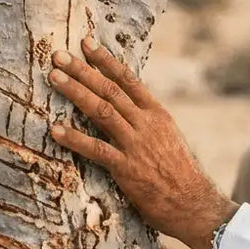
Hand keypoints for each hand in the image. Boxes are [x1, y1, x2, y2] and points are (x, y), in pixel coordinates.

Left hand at [47, 37, 236, 248]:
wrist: (195, 204)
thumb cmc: (181, 176)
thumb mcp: (169, 139)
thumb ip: (148, 124)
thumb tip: (127, 111)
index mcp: (158, 115)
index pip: (129, 80)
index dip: (105, 61)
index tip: (86, 44)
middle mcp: (147, 124)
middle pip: (110, 89)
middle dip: (82, 70)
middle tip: (58, 55)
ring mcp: (137, 145)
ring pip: (102, 110)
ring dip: (75, 91)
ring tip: (54, 77)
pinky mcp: (127, 169)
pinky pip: (96, 149)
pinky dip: (73, 138)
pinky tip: (54, 129)